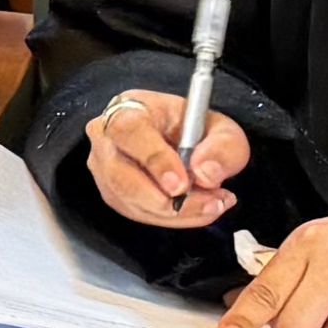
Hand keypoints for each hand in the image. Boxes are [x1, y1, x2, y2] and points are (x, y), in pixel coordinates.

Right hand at [82, 88, 247, 226]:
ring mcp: (103, 167)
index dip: (154, 160)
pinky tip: (198, 208)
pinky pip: (137, 213)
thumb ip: (223, 148)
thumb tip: (205, 173)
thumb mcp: (224, 130)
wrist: (185, 142)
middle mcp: (106, 137)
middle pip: (119, 175)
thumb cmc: (196, 131)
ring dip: (178, 212)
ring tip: (214, 203)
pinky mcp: (111, 193)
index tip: (182, 184)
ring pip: (129, 200)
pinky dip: (173, 219)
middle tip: (208, 203)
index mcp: (130, 109)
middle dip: (166, 200)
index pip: (129, 132)